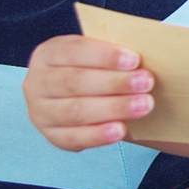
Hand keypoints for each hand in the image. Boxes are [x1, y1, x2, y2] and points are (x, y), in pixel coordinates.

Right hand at [22, 35, 154, 150]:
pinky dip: (98, 135)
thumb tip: (151, 52)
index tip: (135, 60)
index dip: (105, 55)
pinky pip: (74, 137)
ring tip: (145, 105)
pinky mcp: (51, 135)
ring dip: (113, 108)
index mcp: (49, 53)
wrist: (86, 94)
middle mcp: (37, 82)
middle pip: (75, 82)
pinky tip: (121, 130)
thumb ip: (116, 54)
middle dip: (114, 83)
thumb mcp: (101, 54)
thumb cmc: (98, 68)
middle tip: (147, 83)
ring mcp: (40, 111)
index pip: (74, 51)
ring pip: (75, 111)